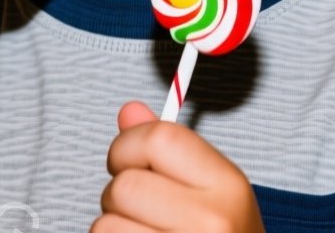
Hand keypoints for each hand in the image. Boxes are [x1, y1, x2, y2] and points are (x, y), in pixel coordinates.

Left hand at [93, 102, 264, 232]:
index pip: (158, 138)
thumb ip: (171, 151)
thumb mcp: (212, 193)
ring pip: (105, 224)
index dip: (129, 146)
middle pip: (124, 184)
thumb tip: (129, 113)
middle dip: (119, 196)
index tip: (129, 162)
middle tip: (141, 212)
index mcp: (229, 186)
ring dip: (112, 230)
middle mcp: (212, 221)